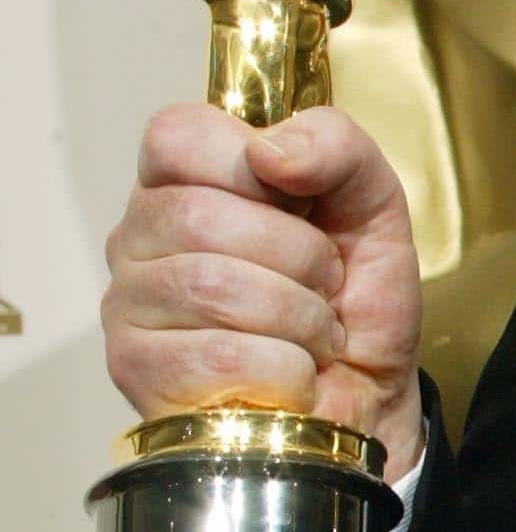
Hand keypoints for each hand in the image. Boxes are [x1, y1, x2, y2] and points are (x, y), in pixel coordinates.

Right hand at [104, 104, 425, 480]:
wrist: (371, 394)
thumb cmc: (356, 297)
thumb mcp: (371, 202)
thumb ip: (337, 147)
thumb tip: (270, 153)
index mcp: (183, 181)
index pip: (176, 136)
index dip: (247, 163)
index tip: (300, 202)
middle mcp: (138, 237)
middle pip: (199, 216)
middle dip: (298, 254)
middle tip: (326, 283)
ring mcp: (128, 306)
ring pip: (211, 287)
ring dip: (299, 314)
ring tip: (317, 331)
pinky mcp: (138, 372)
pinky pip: (220, 356)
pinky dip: (288, 367)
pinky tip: (295, 372)